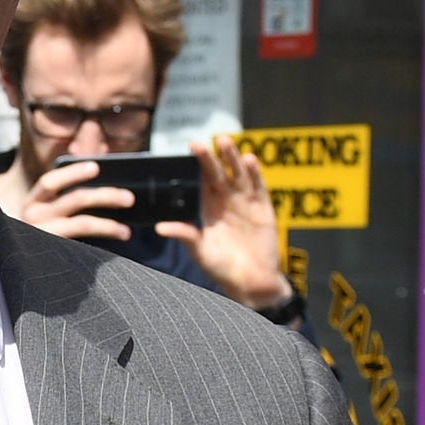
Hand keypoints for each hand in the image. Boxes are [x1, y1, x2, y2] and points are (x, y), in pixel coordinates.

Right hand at [15, 157, 138, 244]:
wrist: (19, 270)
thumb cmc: (40, 234)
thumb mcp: (46, 213)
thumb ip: (64, 198)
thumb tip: (103, 178)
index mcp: (32, 202)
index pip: (50, 182)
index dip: (73, 173)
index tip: (96, 167)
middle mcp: (33, 217)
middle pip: (75, 199)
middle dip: (106, 196)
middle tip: (129, 198)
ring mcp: (43, 236)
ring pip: (83, 223)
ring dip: (109, 225)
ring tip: (127, 230)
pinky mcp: (53, 252)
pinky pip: (83, 243)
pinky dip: (103, 236)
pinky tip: (118, 236)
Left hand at [159, 141, 292, 312]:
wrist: (250, 282)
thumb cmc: (222, 268)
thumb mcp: (200, 251)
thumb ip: (185, 236)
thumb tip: (161, 228)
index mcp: (207, 207)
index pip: (200, 181)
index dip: (194, 166)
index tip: (185, 152)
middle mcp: (225, 200)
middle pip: (217, 173)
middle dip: (209, 158)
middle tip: (198, 144)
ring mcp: (244, 202)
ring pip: (238, 174)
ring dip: (232, 158)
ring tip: (224, 142)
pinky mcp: (263, 208)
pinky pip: (258, 187)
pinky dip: (255, 174)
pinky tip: (250, 159)